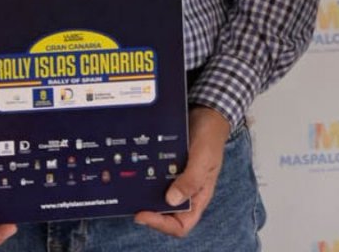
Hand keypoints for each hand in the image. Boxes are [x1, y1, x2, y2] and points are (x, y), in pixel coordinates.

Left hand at [134, 106, 231, 237]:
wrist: (206, 113)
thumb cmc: (210, 138)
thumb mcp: (204, 158)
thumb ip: (191, 180)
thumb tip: (171, 200)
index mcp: (198, 196)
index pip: (182, 223)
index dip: (163, 225)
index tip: (144, 214)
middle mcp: (185, 192)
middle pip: (166, 214)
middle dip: (148, 212)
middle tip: (131, 202)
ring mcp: (175, 180)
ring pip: (156, 198)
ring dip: (142, 196)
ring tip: (128, 188)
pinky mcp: (165, 169)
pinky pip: (152, 179)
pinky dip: (142, 179)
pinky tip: (132, 172)